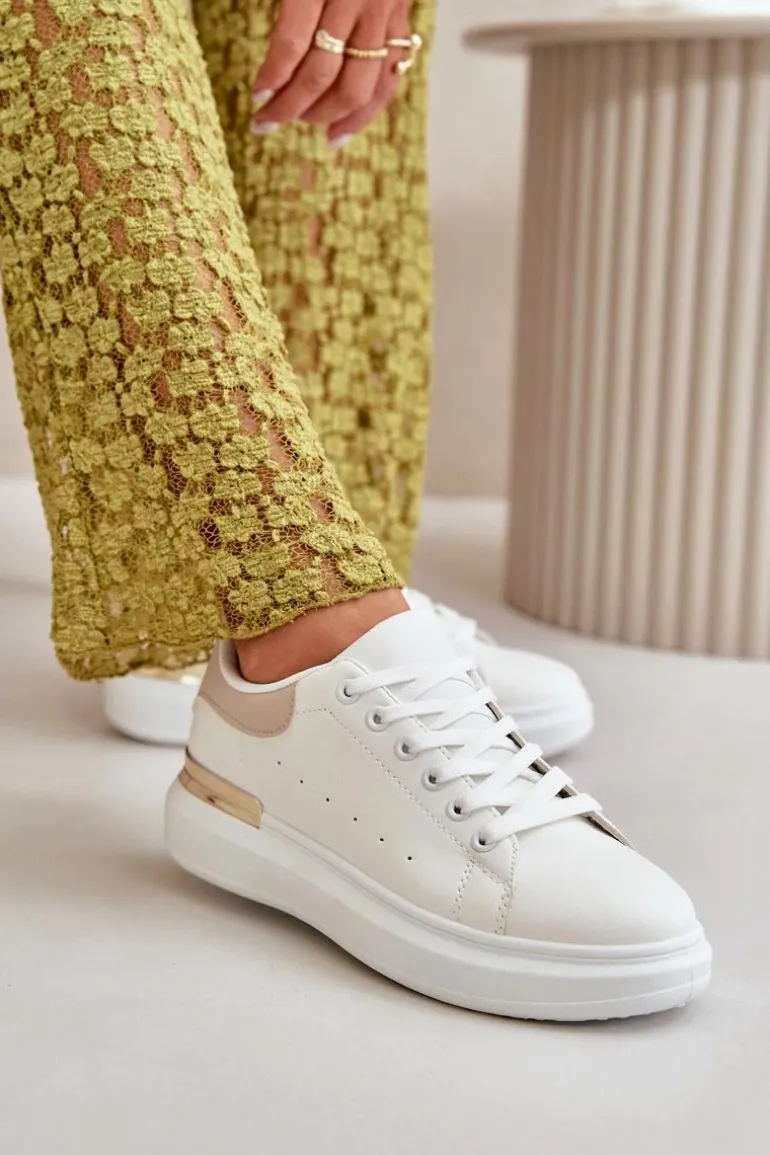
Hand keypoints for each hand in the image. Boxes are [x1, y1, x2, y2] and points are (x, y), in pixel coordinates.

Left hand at [251, 0, 413, 146]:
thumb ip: (279, 1)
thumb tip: (238, 31)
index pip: (296, 42)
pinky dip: (363, 114)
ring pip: (360, 86)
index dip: (274, 75)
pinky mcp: (401, 21)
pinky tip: (338, 134)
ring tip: (299, 124)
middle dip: (291, 105)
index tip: (256, 96)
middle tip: (265, 122)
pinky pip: (387, 81)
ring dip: (325, 115)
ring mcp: (385, 12)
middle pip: (325, 72)